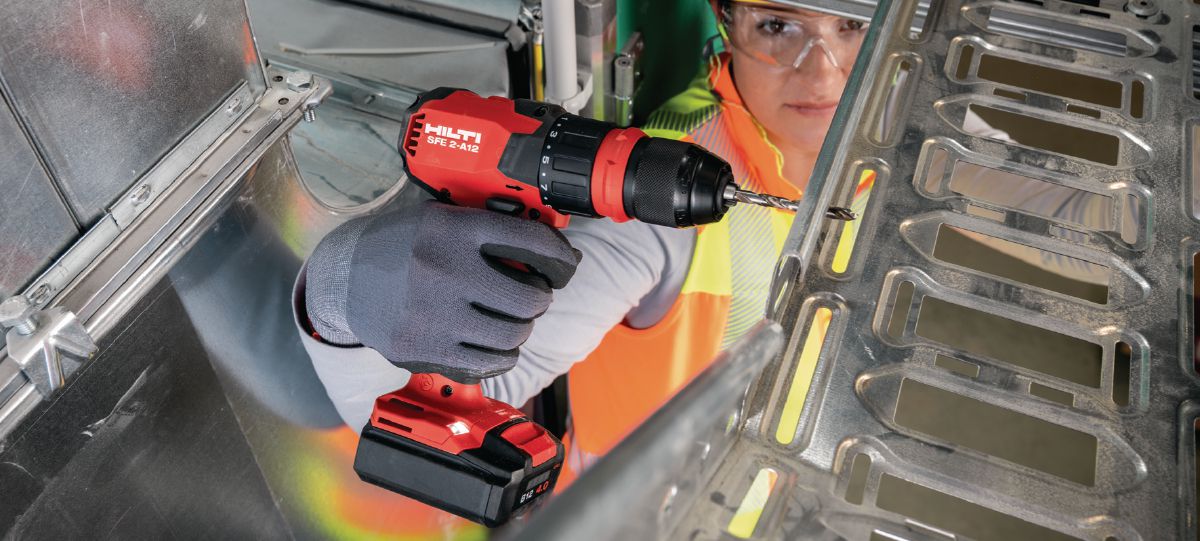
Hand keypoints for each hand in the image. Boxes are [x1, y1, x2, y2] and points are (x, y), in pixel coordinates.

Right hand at [304, 201, 581, 380]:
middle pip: (531, 299)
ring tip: (506, 318)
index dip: (562, 258)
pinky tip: (486, 339)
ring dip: (520, 329)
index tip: (565, 266)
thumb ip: (492, 230)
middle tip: (528, 294)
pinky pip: (489, 363)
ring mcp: (433, 316)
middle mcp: (445, 271)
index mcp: (453, 230)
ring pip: (514, 336)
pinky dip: (499, 354)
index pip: (534, 244)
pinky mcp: (423, 351)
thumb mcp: (442, 218)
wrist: (342, 279)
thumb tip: (560, 254)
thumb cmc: (401, 246)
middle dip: (538, 298)